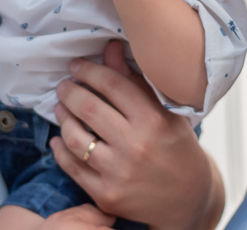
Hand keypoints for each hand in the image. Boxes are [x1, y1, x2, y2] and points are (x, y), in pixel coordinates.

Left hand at [50, 41, 222, 229]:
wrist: (188, 199)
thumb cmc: (177, 147)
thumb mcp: (165, 112)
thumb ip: (135, 81)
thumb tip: (110, 48)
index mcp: (154, 120)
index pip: (113, 85)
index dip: (90, 71)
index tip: (77, 65)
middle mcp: (136, 146)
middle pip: (89, 109)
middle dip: (70, 91)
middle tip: (64, 85)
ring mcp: (119, 173)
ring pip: (76, 139)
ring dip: (63, 119)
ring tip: (61, 108)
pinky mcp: (107, 195)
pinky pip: (74, 168)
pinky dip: (61, 151)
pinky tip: (58, 139)